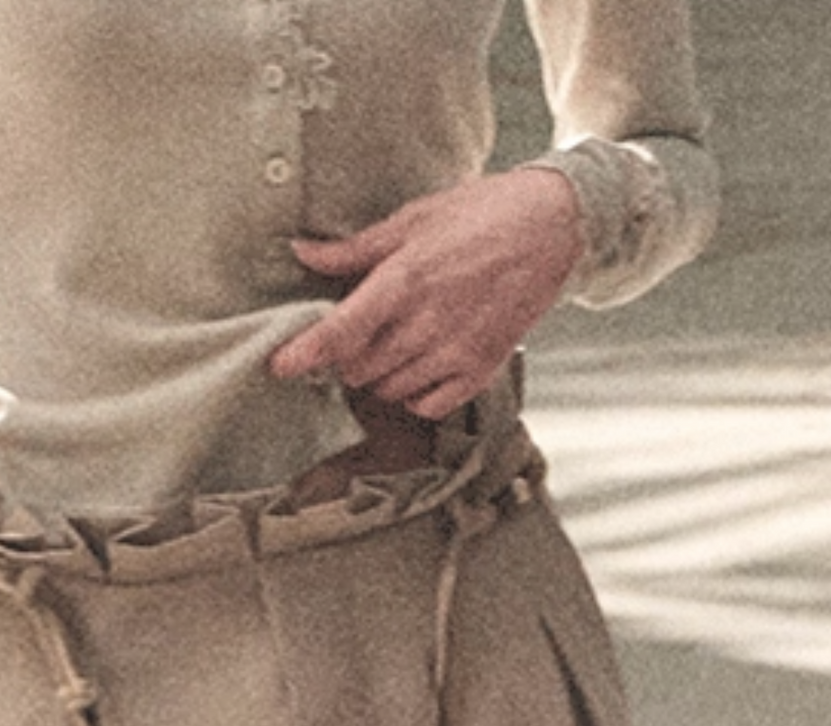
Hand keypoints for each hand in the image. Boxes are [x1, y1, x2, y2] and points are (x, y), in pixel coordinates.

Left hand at [269, 172, 579, 419]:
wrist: (551, 227)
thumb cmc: (479, 215)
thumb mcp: (414, 219)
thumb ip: (356, 249)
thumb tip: (303, 253)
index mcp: (404, 281)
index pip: (341, 332)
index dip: (304, 354)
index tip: (279, 366)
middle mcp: (426, 324)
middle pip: (358, 369)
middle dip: (347, 357)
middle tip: (356, 334)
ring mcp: (455, 353)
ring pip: (389, 390)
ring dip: (379, 375)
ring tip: (393, 342)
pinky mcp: (480, 371)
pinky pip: (428, 405)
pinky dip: (414, 394)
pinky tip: (420, 365)